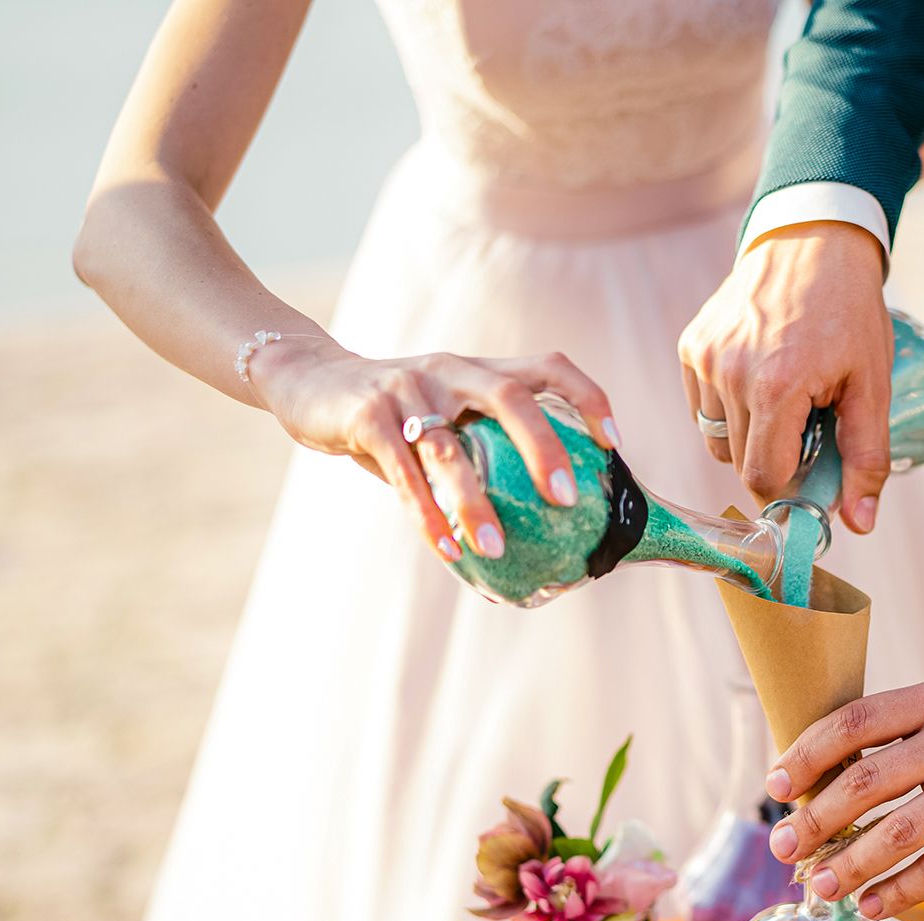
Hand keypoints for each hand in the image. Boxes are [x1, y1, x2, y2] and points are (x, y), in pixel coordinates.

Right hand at [248, 337, 618, 562]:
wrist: (309, 382)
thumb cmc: (396, 413)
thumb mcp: (445, 415)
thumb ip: (485, 448)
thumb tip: (547, 517)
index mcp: (480, 369)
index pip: (549, 367)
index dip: (588, 397)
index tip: (614, 442)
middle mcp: (450, 371)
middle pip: (510, 397)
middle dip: (543, 447)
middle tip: (566, 498)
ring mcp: (407, 389)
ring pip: (449, 447)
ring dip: (474, 501)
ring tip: (495, 547)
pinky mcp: (366, 415)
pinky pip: (403, 472)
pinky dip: (425, 514)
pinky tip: (447, 550)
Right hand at [678, 221, 891, 532]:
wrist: (814, 241)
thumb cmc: (850, 313)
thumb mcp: (872, 386)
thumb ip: (866, 458)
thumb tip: (861, 525)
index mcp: (776, 388)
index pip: (763, 477)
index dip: (787, 490)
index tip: (809, 480)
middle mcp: (730, 374)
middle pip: (739, 462)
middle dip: (773, 460)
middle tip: (807, 429)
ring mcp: (704, 358)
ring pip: (717, 438)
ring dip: (749, 435)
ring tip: (784, 399)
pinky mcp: (691, 346)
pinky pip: (703, 407)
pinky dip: (730, 408)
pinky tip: (760, 378)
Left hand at [763, 677, 923, 918]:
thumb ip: (907, 730)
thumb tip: (834, 777)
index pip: (854, 722)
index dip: (806, 755)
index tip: (775, 785)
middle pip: (866, 782)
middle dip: (814, 820)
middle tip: (783, 848)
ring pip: (899, 832)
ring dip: (850, 866)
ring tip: (820, 888)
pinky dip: (902, 891)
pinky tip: (874, 905)